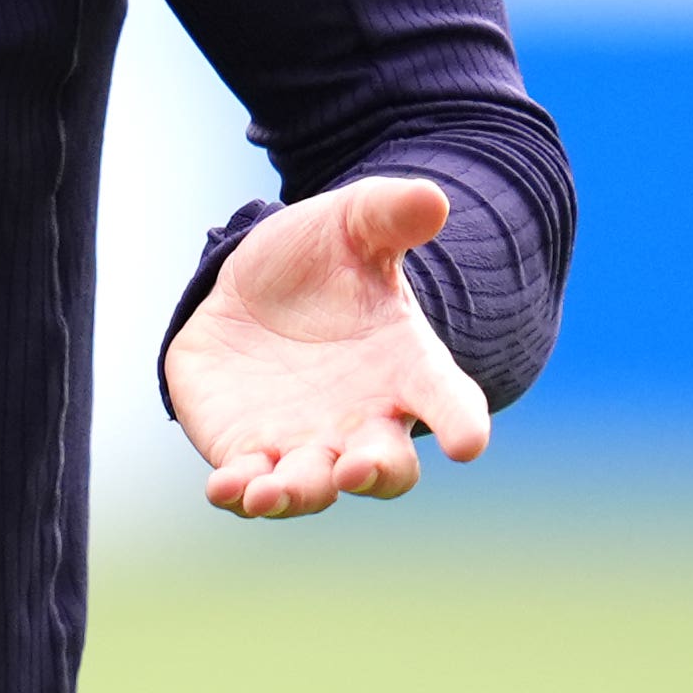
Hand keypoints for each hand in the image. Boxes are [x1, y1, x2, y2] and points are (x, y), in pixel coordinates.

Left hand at [165, 175, 493, 519]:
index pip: (449, 402)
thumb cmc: (321, 262)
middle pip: (385, 467)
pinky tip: (223, 488)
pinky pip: (247, 485)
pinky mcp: (248, 452)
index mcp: (407, 370)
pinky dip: (238, 493)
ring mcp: (306, 444)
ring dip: (296, 494)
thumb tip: (433, 198)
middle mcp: (364, 422)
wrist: (254, 292)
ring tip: (269, 492)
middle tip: (356, 469)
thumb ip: (390, 215)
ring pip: (310, 487)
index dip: (461, 423)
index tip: (469, 442)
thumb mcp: (352, 225)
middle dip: (372, 472)